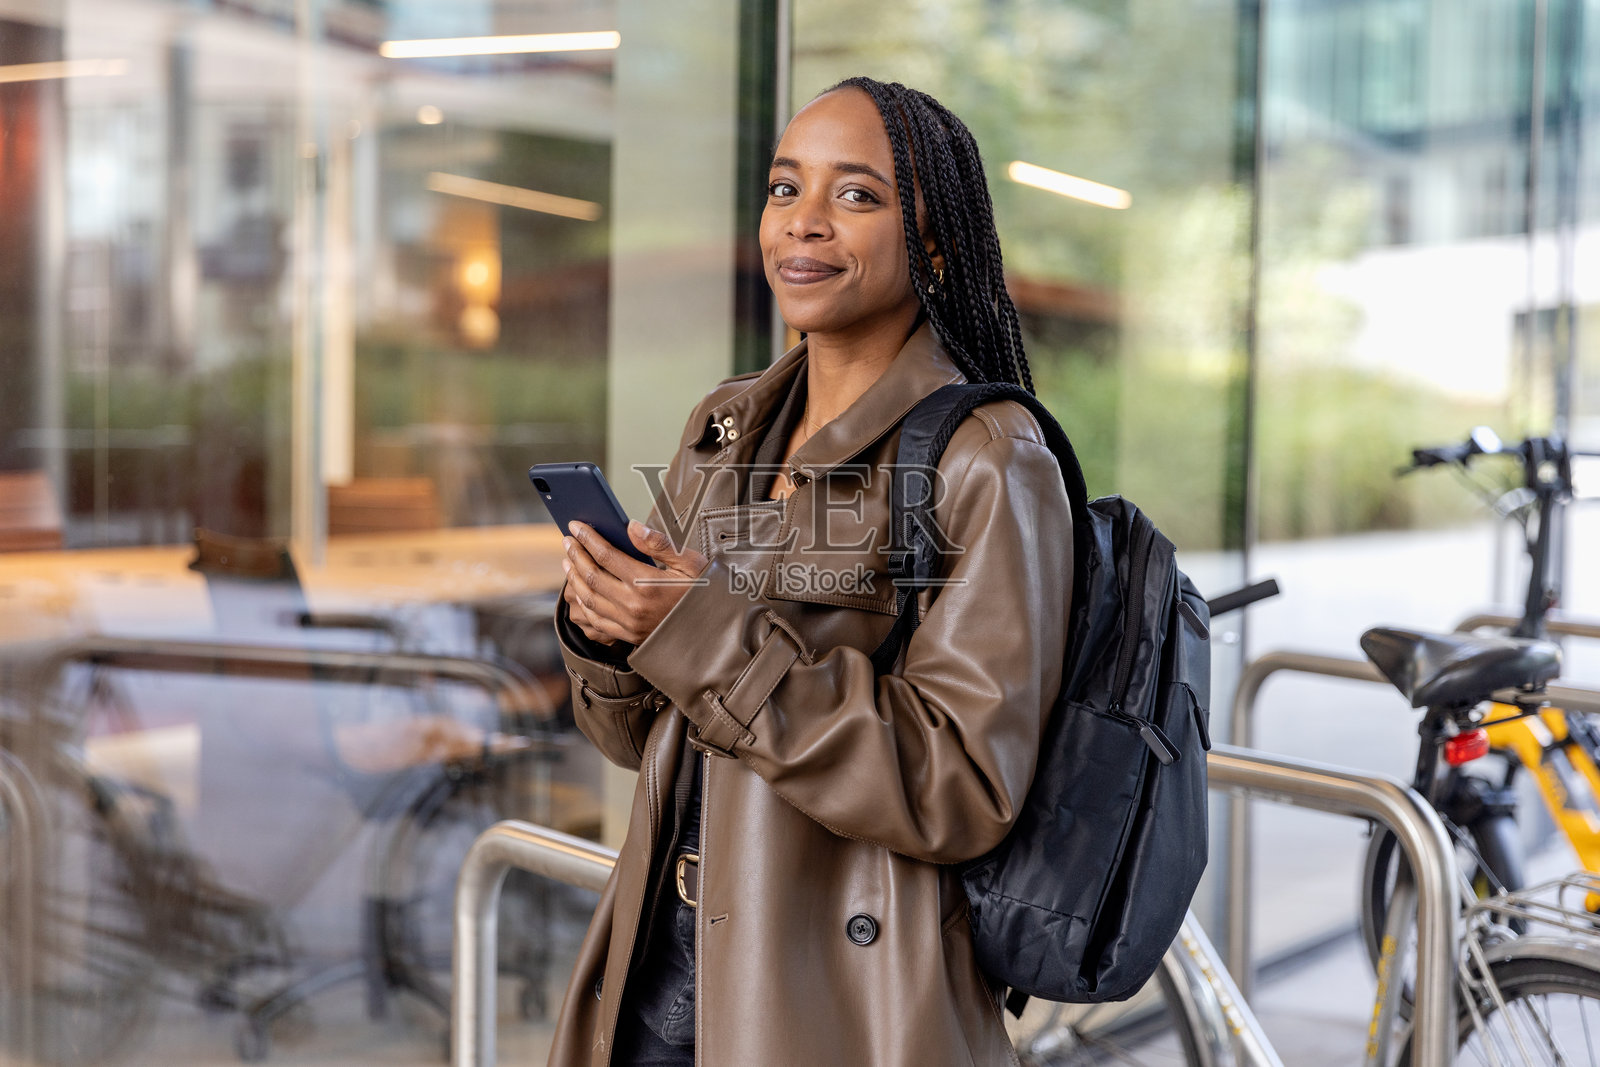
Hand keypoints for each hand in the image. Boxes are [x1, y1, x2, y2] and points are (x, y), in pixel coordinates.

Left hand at [562, 519, 709, 646]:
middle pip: (592, 576)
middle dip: (576, 555)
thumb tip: (632, 526)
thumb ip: (659, 544)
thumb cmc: (704, 593)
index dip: (588, 538)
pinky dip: (582, 605)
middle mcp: (633, 606)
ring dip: (574, 579)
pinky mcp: (628, 636)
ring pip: (588, 599)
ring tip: (568, 562)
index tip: (576, 526)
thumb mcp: (691, 562)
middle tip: (568, 540)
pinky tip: (579, 592)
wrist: (713, 630)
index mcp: (647, 584)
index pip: (606, 556)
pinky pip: (596, 621)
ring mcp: (629, 624)